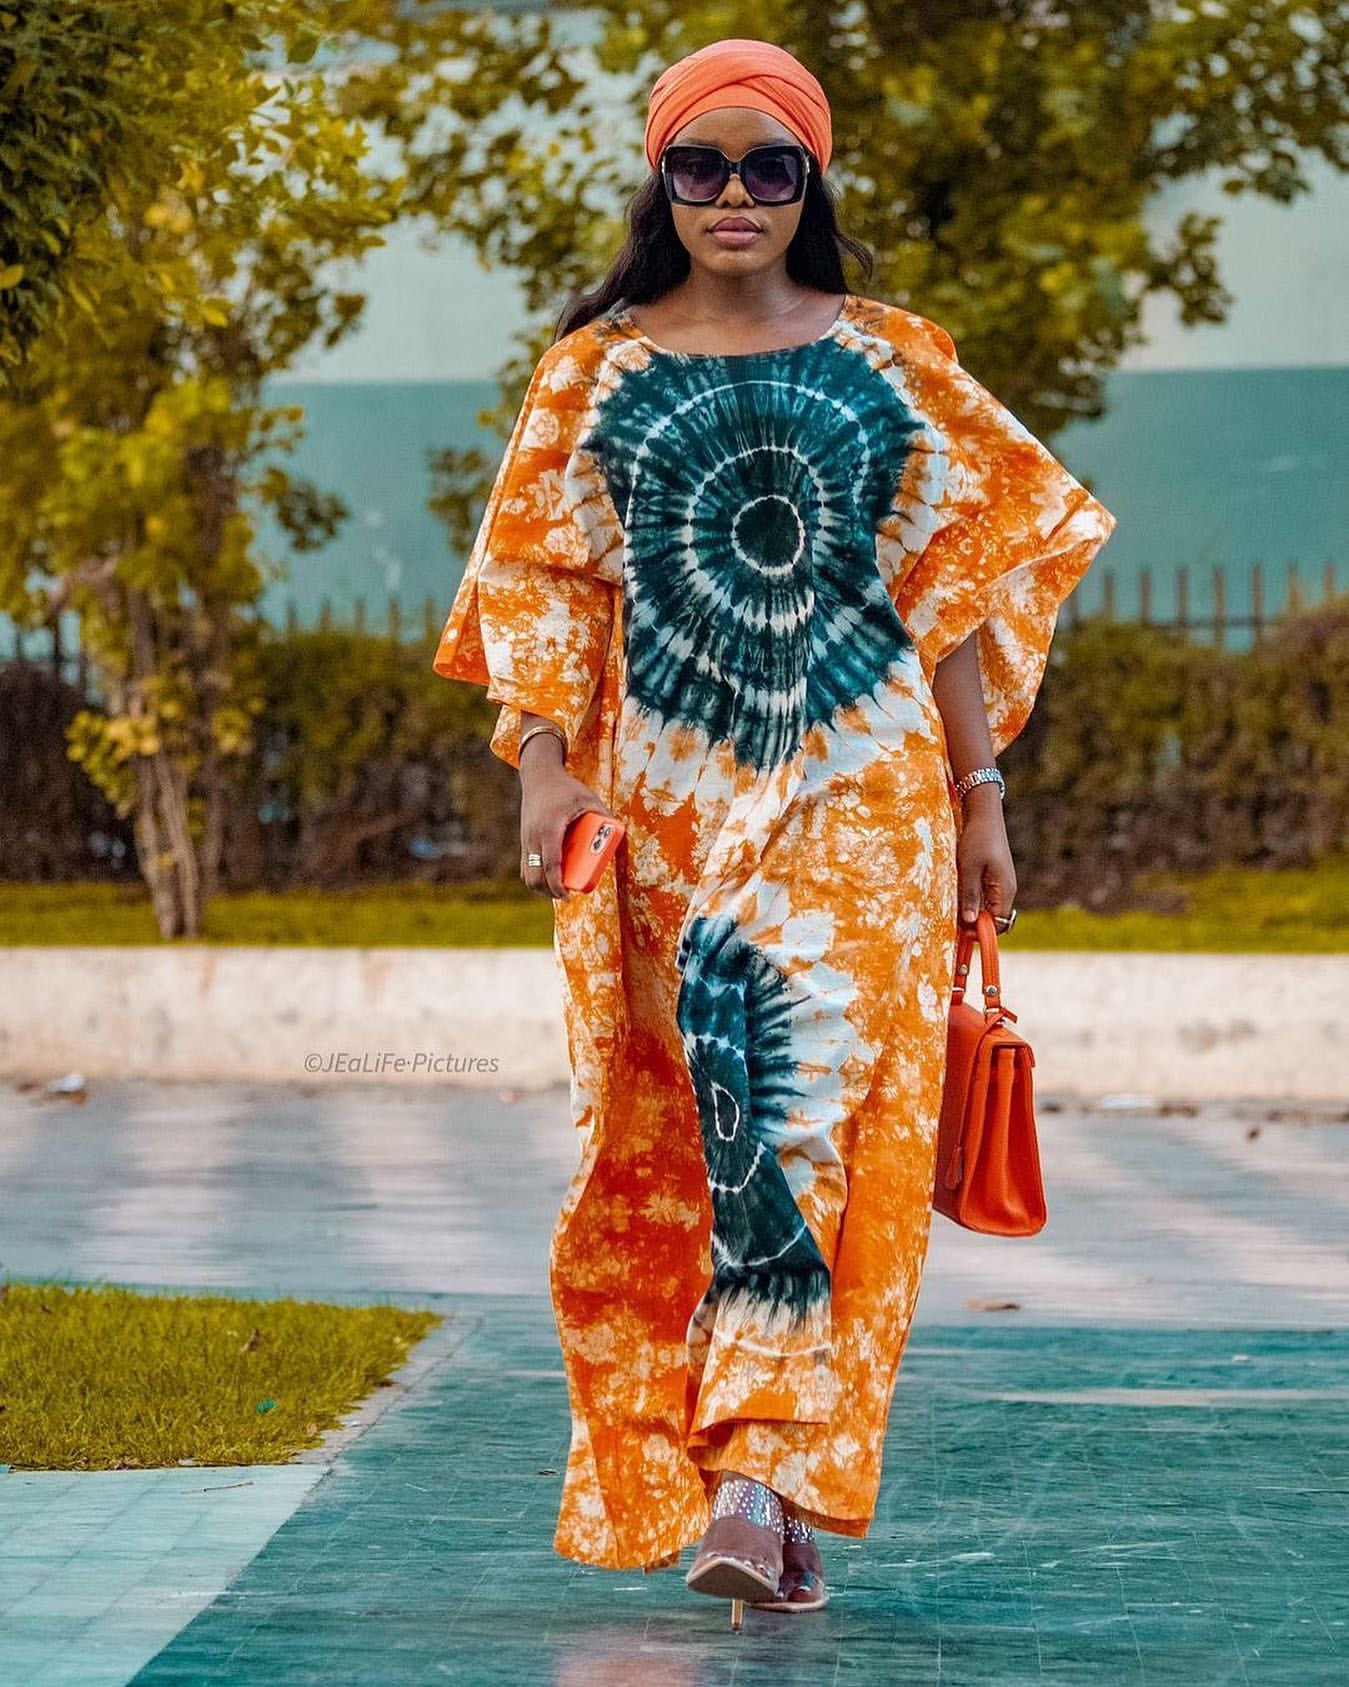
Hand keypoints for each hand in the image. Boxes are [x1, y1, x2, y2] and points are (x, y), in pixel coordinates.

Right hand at [520, 757, 617, 900]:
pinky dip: (535, 877)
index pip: (551, 864)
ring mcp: (526, 840)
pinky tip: (548, 879)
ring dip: (540, 887)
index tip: (568, 895)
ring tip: (558, 890)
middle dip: (549, 892)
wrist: (539, 776)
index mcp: (550, 829)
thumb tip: (619, 833)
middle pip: (535, 876)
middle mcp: (534, 837)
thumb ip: (604, 814)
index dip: (557, 885)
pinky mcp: (524, 841)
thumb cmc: (565, 788)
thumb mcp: (589, 798)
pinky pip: (525, 867)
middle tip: (567, 895)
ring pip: (527, 874)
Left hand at [956, 794, 1016, 927]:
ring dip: (974, 912)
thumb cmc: (977, 839)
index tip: (962, 931)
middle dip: (977, 924)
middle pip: (995, 919)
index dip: (981, 931)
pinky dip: (975, 901)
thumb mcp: (969, 868)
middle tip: (955, 921)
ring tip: (956, 908)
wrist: (984, 815)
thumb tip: (970, 921)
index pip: (998, 923)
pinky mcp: (995, 878)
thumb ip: (970, 895)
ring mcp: (1002, 884)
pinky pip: (987, 898)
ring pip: (990, 909)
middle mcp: (1007, 890)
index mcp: (1004, 890)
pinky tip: (961, 895)